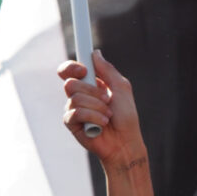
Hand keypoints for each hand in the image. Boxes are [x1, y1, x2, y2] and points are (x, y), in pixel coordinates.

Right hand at [58, 51, 144, 168]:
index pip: (70, 70)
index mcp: (90, 84)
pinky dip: (93, 117)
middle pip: (70, 83)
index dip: (72, 67)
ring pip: (75, 98)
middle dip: (92, 91)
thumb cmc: (126, 117)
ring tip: (108, 116)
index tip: (83, 70)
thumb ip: (108, 70)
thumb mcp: (121, 88)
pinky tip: (102, 125)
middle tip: (107, 100)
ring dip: (97, 107)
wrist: (125, 142)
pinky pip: (75, 113)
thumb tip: (95, 53)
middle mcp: (79, 95)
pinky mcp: (72, 124)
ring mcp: (74, 109)